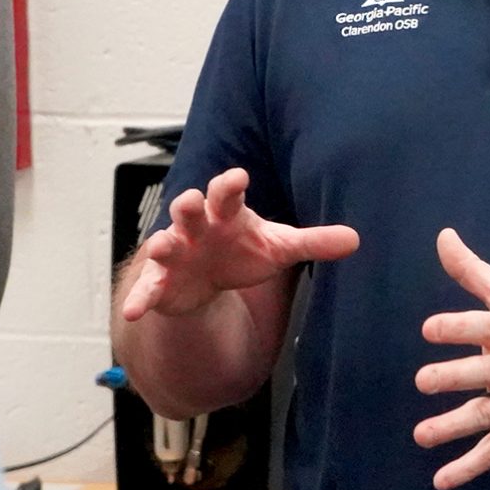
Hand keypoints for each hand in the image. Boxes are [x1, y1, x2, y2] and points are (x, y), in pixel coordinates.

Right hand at [118, 168, 358, 321]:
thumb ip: (313, 242)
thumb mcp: (279, 247)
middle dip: (188, 204)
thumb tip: (356, 239)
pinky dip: (140, 299)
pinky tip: (134, 312)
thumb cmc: (242, 250)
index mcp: (226, 213)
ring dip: (161, 243)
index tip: (237, 177)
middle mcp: (196, 227)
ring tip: (159, 246)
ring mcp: (175, 252)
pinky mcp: (160, 282)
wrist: (208, 278)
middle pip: (189, 208)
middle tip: (191, 200)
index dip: (229, 184)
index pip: (226, 193)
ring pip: (164, 242)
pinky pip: (147, 289)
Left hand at [411, 228, 489, 489]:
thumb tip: (441, 235)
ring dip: (453, 428)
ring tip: (421, 435)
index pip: (482, 327)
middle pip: (482, 374)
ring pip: (486, 416)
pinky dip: (469, 468)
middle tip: (423, 381)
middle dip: (453, 378)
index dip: (456, 328)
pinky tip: (441, 480)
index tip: (430, 329)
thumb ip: (472, 271)